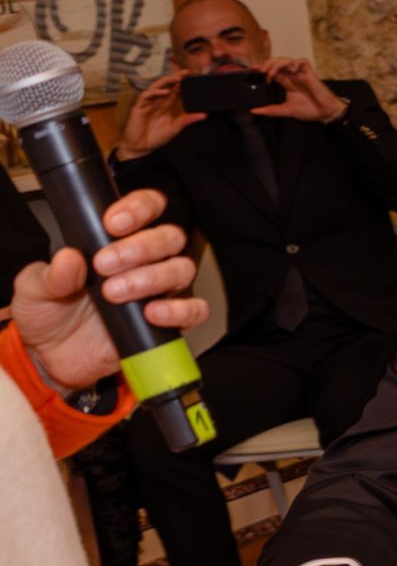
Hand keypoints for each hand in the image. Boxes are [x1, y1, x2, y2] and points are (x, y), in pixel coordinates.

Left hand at [10, 190, 203, 388]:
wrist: (51, 357)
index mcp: (116, 241)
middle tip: (105, 264)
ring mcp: (157, 291)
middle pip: (169, 237)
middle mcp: (143, 262)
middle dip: (140, 247)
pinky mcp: (166, 322)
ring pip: (182, 270)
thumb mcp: (34, 287)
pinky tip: (152, 313)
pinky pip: (194, 311)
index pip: (147, 208)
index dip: (139, 208)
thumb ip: (51, 273)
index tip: (113, 223)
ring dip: (152, 277)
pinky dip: (179, 310)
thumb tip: (70, 258)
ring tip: (115, 293)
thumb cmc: (48, 313)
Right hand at [113, 75, 203, 158]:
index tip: (192, 77)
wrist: (141, 148)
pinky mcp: (139, 107)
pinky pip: (146, 96)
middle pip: (166, 86)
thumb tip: (204, 115)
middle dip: (175, 78)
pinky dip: (155, 93)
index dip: (182, 84)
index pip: (175, 91)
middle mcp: (157, 102)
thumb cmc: (157, 137)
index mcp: (166, 105)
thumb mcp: (175, 128)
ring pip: (156, 87)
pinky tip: (164, 92)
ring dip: (166, 82)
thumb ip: (187, 120)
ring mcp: (147, 103)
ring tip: (177, 78)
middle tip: (185, 72)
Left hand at [252, 58, 345, 122]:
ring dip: (276, 64)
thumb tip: (254, 111)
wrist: (325, 113)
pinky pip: (301, 61)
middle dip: (266, 64)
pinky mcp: (309, 73)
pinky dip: (293, 63)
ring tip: (269, 73)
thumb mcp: (286, 110)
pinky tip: (289, 70)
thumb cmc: (310, 110)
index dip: (262, 68)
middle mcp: (293, 76)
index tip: (252, 69)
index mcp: (287, 83)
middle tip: (259, 71)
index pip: (272, 71)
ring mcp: (301, 73)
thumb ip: (271, 110)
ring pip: (286, 60)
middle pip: (277, 62)